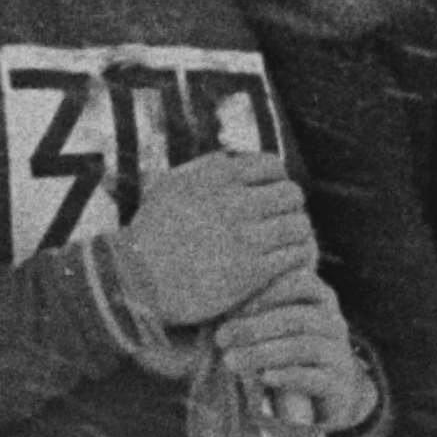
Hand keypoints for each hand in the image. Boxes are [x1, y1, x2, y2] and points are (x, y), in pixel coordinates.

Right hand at [115, 150, 316, 327]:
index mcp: (216, 178)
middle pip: (292, 194)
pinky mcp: (252, 271)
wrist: (138, 280)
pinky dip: (297, 257)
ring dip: (295, 233)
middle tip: (278, 221)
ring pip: (299, 225)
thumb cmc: (153, 232)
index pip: (273, 166)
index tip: (268, 196)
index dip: (276, 180)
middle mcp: (234, 203)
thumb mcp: (169, 185)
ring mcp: (245, 238)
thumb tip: (234, 156)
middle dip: (289, 206)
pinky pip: (296, 255)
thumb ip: (204, 167)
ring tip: (284, 243)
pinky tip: (284, 262)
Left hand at [215, 269, 376, 436]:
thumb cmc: (287, 351)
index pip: (302, 282)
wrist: (322, 395)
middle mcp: (334, 324)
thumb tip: (213, 303)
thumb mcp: (273, 326)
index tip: (236, 307)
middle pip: (298, 317)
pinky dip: (288, 376)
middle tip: (221, 338)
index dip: (269, 291)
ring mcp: (339, 355)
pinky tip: (264, 377)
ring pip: (304, 347)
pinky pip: (315, 378)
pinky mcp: (339, 386)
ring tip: (231, 361)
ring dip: (263, 353)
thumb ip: (254, 310)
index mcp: (320, 300)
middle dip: (255, 326)